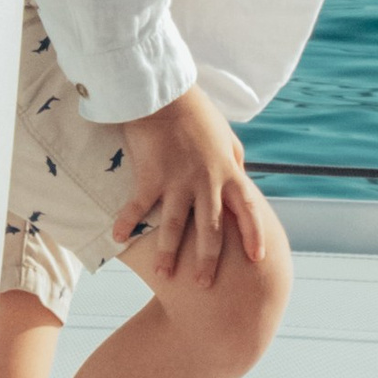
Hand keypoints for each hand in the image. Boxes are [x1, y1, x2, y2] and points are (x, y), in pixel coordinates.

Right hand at [118, 87, 268, 288]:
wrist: (164, 92)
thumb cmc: (195, 110)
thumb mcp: (225, 134)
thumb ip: (234, 157)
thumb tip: (241, 171)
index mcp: (228, 171)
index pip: (248, 209)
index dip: (254, 235)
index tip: (258, 258)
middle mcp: (207, 181)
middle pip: (211, 230)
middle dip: (208, 260)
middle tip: (204, 285)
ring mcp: (179, 180)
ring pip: (175, 227)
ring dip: (167, 253)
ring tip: (163, 274)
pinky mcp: (152, 176)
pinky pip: (139, 207)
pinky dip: (127, 223)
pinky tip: (118, 239)